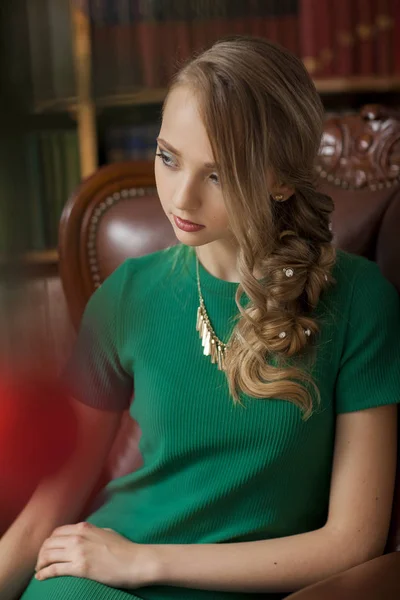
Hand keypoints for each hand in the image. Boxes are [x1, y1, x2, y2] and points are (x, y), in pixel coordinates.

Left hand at [35, 522, 156, 587]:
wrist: (134, 560)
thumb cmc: (123, 548)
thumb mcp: (105, 532)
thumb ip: (91, 532)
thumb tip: (84, 535)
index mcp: (84, 527)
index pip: (57, 532)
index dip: (49, 542)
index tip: (48, 550)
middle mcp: (78, 537)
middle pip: (49, 543)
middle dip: (42, 553)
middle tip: (41, 562)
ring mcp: (78, 551)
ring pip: (48, 555)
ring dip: (40, 563)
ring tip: (40, 570)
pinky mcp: (79, 567)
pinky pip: (54, 569)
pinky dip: (44, 573)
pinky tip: (41, 577)